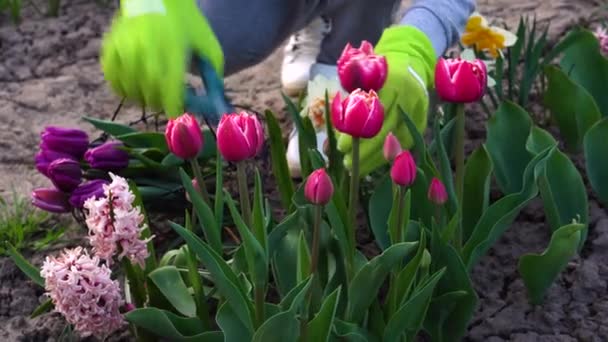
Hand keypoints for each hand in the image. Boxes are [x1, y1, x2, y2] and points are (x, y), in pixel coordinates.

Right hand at [100, 0, 224, 117]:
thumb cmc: (187, 25)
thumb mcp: (208, 46)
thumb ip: (214, 76)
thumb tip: (217, 106)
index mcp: (172, 47)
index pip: (170, 85)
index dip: (174, 105)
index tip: (177, 111)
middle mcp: (145, 48)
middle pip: (151, 92)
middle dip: (162, 101)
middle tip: (168, 99)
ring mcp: (125, 49)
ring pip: (132, 91)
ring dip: (145, 97)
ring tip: (154, 91)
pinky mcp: (110, 50)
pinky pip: (114, 82)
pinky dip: (125, 90)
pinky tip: (137, 86)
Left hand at [337, 26, 435, 175]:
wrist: (410, 59)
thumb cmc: (378, 69)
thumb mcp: (363, 76)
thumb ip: (350, 99)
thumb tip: (332, 128)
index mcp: (390, 82)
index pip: (369, 115)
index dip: (354, 134)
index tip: (339, 146)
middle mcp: (407, 95)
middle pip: (383, 131)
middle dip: (363, 151)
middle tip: (345, 163)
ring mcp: (418, 108)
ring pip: (396, 141)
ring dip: (376, 158)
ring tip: (358, 169)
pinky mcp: (423, 119)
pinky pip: (407, 142)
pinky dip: (392, 155)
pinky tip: (376, 164)